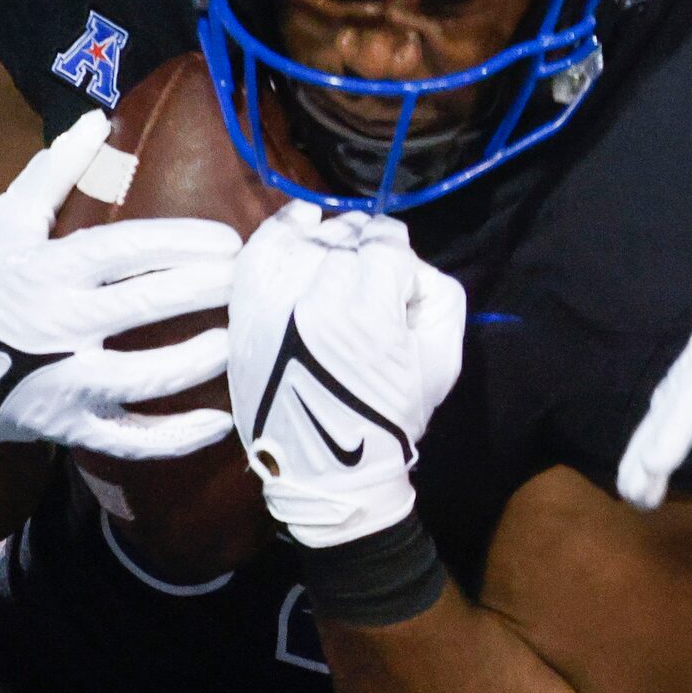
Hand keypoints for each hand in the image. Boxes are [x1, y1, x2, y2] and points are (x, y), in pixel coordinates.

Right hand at [0, 113, 241, 459]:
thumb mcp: (7, 222)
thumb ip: (54, 170)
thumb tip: (96, 117)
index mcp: (49, 271)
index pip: (127, 250)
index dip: (183, 243)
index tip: (229, 241)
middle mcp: (57, 326)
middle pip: (146, 304)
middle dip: (207, 289)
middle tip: (251, 279)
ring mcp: (63, 383)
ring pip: (146, 376)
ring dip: (201, 358)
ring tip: (243, 338)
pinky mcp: (70, 428)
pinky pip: (132, 440)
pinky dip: (179, 437)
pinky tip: (221, 419)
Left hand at [228, 201, 465, 548]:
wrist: (328, 471)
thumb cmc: (391, 418)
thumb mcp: (445, 358)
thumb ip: (440, 292)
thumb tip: (408, 259)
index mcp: (369, 311)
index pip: (384, 242)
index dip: (396, 249)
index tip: (397, 266)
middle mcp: (316, 298)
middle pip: (345, 236)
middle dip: (364, 245)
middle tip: (370, 269)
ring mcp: (273, 303)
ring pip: (307, 239)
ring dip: (329, 240)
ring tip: (339, 257)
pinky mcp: (246, 311)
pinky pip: (261, 248)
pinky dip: (283, 228)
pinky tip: (302, 221)